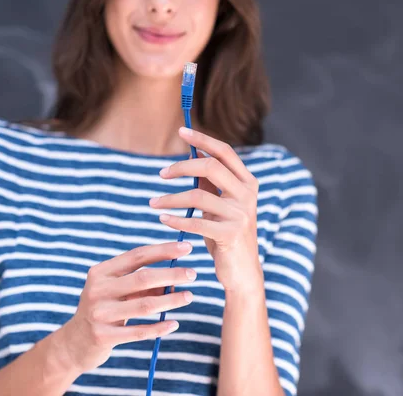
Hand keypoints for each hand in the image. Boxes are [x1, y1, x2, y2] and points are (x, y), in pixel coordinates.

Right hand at [59, 242, 196, 372]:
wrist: (74, 343)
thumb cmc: (105, 309)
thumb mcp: (118, 291)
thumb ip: (143, 283)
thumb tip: (176, 278)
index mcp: (101, 272)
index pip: (137, 256)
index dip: (164, 250)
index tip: (187, 247)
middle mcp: (98, 289)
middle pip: (143, 278)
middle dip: (172, 273)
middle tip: (193, 274)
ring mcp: (99, 313)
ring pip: (145, 304)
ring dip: (171, 300)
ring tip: (189, 296)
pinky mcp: (103, 336)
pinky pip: (139, 331)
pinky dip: (159, 327)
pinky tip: (174, 324)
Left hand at [150, 127, 262, 292]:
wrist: (242, 271)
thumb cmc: (227, 234)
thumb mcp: (222, 204)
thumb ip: (212, 182)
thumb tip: (195, 153)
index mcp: (248, 182)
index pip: (225, 152)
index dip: (202, 139)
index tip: (181, 132)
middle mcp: (248, 195)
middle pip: (210, 167)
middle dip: (181, 167)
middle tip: (161, 174)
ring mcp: (241, 214)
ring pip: (198, 195)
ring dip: (170, 198)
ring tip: (154, 203)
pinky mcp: (230, 234)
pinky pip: (195, 222)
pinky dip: (175, 219)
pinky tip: (163, 220)